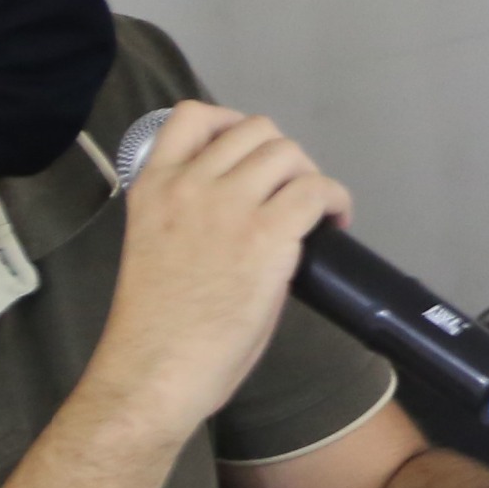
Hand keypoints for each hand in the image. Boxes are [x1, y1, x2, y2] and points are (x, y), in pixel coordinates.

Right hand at [86, 102, 349, 443]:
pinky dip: (334, 200)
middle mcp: (190, 183)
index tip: (248, 158)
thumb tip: (244, 212)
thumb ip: (192, 216)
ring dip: (307, 175)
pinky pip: (317, 190)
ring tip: (312, 210)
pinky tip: (335, 223)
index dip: (230, 125)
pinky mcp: (267, 234)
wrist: (153, 371)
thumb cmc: (153, 329)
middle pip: (255, 130)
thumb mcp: (156, 247)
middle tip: (289, 194)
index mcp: (152, 187)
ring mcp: (228, 205)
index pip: (190, 116)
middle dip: (280, 156)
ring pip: (288, 152)